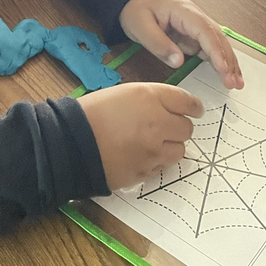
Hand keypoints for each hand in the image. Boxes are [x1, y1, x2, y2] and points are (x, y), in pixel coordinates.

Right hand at [78, 82, 202, 189]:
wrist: (70, 143)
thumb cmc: (92, 113)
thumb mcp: (124, 92)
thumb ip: (152, 98)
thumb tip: (171, 109)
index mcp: (150, 98)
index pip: (187, 102)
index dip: (194, 107)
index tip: (195, 111)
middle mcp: (157, 124)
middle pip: (187, 129)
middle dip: (179, 128)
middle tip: (167, 127)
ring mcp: (152, 151)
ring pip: (179, 151)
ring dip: (170, 147)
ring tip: (151, 143)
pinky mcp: (144, 172)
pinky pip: (161, 168)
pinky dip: (155, 162)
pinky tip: (139, 155)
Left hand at [119, 0, 242, 89]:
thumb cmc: (136, 9)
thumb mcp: (141, 27)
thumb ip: (159, 45)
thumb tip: (179, 62)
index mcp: (184, 11)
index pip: (206, 31)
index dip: (216, 51)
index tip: (224, 69)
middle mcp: (195, 16)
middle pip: (217, 38)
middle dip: (228, 60)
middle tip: (234, 82)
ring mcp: (195, 25)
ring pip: (217, 44)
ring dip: (228, 62)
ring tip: (237, 82)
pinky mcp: (192, 34)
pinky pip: (208, 48)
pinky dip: (218, 61)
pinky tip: (226, 74)